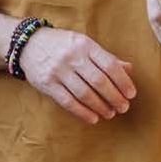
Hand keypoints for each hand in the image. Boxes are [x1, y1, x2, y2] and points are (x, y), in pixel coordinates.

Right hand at [17, 26, 137, 123]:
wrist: (29, 43)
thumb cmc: (63, 45)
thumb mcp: (84, 44)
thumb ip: (105, 57)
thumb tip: (129, 69)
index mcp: (85, 45)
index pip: (109, 65)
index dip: (123, 81)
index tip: (131, 94)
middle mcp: (72, 57)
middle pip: (99, 81)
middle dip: (114, 97)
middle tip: (124, 108)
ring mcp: (58, 70)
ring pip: (84, 93)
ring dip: (100, 106)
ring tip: (110, 113)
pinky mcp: (47, 84)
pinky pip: (68, 101)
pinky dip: (82, 112)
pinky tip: (93, 118)